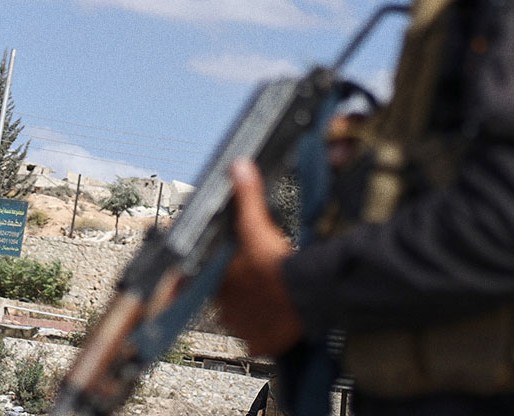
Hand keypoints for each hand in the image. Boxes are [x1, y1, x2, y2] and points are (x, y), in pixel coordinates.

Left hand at [216, 159, 303, 355]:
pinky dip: (266, 333)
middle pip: (226, 299)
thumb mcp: (257, 226)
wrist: (304, 295)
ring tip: (268, 298)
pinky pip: (258, 340)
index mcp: (218, 282)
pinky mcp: (260, 344)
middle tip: (259, 280)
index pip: (210, 277)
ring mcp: (241, 328)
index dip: (223, 271)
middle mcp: (225, 309)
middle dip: (239, 290)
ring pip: (241, 320)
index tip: (238, 269)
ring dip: (251, 311)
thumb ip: (247, 197)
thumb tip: (238, 168)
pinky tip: (276, 320)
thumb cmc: (277, 264)